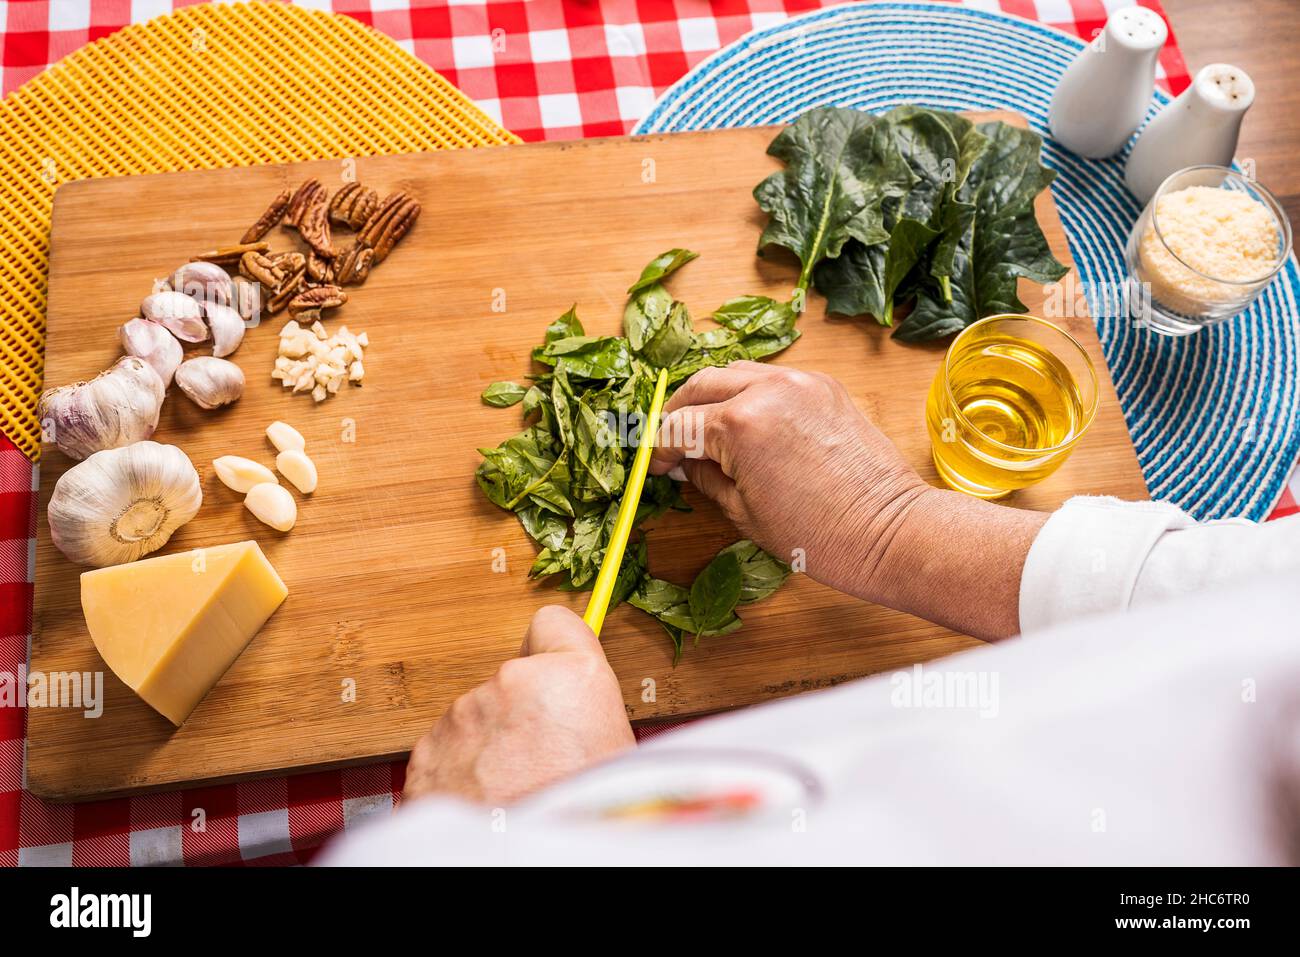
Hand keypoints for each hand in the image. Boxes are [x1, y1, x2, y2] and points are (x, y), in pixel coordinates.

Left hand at [404, 606, 634, 805]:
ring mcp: (462, 717)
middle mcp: (510, 684)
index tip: (556, 667)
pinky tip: (485, 804)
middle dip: (523, 715)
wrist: (520, 865)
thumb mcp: (618, 754)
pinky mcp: (427, 752)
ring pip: (479, 717)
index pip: (554, 624)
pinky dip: (461, 773)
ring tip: (514, 792)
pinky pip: (449, 750)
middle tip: (544, 762)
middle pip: (514, 681)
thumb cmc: (581, 818)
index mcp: (572, 678)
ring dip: (490, 746)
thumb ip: (587, 707)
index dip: (556, 653)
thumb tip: (578, 704)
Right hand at [649, 362, 1045, 638]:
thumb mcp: (744, 513)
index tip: (657, 466)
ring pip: (736, 372)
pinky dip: (750, 393)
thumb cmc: (820, 536)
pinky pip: (772, 378)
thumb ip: (706, 478)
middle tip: (671, 443)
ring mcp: (800, 382)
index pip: (679, 427)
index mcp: (740, 424)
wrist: (890, 532)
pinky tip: (746, 422)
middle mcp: (768, 389)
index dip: (660, 450)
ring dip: (713, 397)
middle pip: (701, 386)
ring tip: (705, 430)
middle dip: (679, 413)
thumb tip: (685, 463)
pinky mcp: (825, 386)